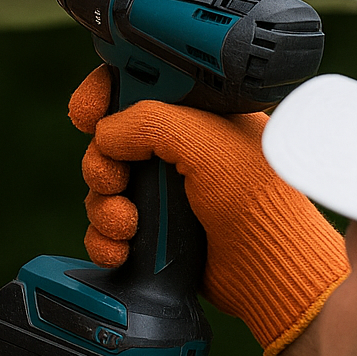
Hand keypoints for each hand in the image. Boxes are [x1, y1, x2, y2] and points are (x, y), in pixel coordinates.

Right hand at [70, 66, 348, 355]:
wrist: (269, 269)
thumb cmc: (256, 200)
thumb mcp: (203, 141)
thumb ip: (147, 122)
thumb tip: (104, 136)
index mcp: (196, 114)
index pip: (137, 86)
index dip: (104, 96)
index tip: (86, 114)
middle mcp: (179, 149)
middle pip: (109, 142)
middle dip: (101, 165)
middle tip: (114, 181)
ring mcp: (166, 191)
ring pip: (105, 188)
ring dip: (104, 208)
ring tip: (128, 225)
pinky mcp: (157, 231)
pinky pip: (108, 229)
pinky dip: (106, 239)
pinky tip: (122, 249)